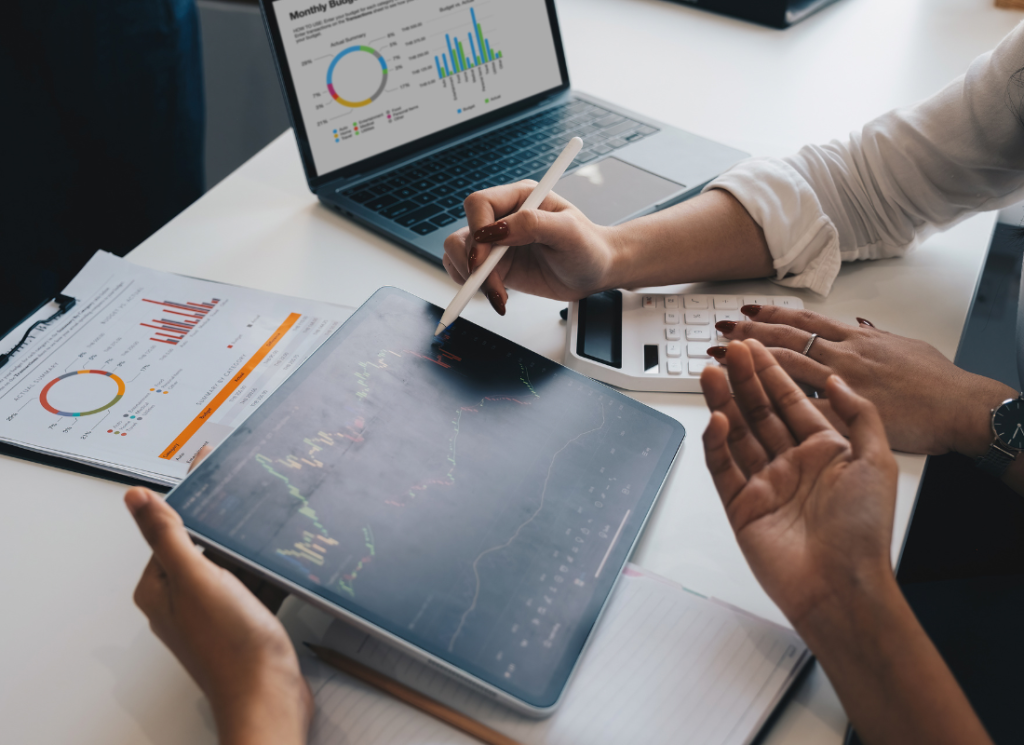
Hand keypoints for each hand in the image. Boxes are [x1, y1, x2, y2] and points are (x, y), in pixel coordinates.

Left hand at [126, 478, 310, 744]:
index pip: (171, 535)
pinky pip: (253, 587)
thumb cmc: (229, 645)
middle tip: (253, 511)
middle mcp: (182, 602)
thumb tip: (134, 498)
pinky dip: (268, 575)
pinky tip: (284, 565)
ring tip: (274, 537)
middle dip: (230, 532)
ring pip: (233, 568)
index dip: (195, 510)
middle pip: (204, 550)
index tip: (215, 485)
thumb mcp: (194, 578)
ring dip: (252, 554)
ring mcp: (214, 615)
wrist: (268, 695)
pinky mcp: (242, 624)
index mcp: (160, 590)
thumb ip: (166, 535)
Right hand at [442, 181, 622, 312]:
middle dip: (473, 262)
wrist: (596, 272)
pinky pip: (465, 270)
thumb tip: (495, 231)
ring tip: (498, 294)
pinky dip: (472, 286)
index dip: (476, 229)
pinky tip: (497, 296)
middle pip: (465, 232)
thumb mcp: (568, 232)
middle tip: (493, 285)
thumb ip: (531, 224)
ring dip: (470, 277)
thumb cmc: (589, 247)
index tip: (485, 257)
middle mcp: (504, 217)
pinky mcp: (495, 264)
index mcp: (520, 198)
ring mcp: (497, 242)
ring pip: (458, 252)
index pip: (479, 204)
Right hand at [702, 340, 992, 744]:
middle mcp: (792, 464)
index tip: (756, 349)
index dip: (773, 374)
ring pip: (737, 433)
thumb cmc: (864, 531)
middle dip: (744, 380)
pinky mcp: (742, 506)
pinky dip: (716, 443)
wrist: (841, 585)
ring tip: (710, 372)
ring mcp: (765, 484)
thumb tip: (838, 382)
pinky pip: (723, 468)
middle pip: (760, 413)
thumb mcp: (876, 460)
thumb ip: (858, 414)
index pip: (791, 403)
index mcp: (823, 452)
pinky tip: (716, 418)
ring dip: (723, 402)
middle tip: (729, 351)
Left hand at [711, 305, 1015, 455]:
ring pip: (786, 365)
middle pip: (785, 339)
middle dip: (748, 334)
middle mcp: (844, 356)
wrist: (960, 407)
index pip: (802, 321)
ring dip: (749, 362)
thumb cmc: (937, 382)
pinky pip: (802, 405)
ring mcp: (842, 382)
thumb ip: (873, 335)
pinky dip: (774, 402)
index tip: (746, 311)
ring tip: (721, 358)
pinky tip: (749, 399)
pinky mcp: (846, 412)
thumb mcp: (903, 345)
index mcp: (855, 340)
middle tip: (720, 332)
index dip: (770, 315)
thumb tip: (856, 324)